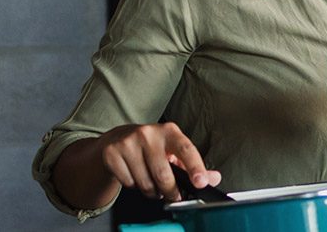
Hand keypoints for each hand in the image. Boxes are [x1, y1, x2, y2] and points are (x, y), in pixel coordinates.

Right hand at [90, 122, 220, 200]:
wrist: (119, 138)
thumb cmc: (153, 146)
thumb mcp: (175, 150)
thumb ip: (194, 165)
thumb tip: (213, 178)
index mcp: (169, 131)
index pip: (186, 149)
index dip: (195, 167)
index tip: (201, 182)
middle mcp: (148, 133)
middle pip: (163, 174)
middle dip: (170, 191)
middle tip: (172, 195)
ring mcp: (128, 142)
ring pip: (145, 182)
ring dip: (152, 191)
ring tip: (153, 183)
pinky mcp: (112, 153)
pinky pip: (128, 182)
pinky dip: (134, 186)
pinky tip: (136, 175)